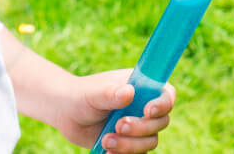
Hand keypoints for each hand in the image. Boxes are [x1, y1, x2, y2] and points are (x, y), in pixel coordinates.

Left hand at [53, 69, 176, 152]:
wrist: (67, 114)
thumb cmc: (82, 96)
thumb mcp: (94, 93)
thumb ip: (110, 93)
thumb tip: (129, 93)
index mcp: (142, 87)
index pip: (166, 95)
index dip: (163, 104)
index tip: (147, 111)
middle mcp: (144, 107)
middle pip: (160, 122)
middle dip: (141, 128)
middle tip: (118, 126)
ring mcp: (138, 127)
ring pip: (150, 141)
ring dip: (130, 144)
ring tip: (106, 140)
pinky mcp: (129, 144)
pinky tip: (107, 151)